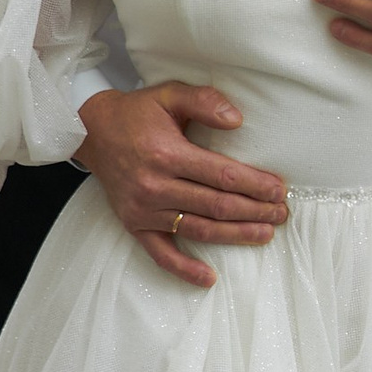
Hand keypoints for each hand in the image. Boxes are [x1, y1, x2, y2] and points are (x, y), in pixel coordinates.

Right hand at [77, 81, 288, 289]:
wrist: (90, 131)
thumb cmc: (136, 113)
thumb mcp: (169, 94)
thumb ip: (204, 101)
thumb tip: (237, 120)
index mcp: (167, 154)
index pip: (223, 175)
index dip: (255, 185)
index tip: (279, 190)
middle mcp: (155, 186)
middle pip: (217, 205)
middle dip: (255, 211)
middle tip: (281, 213)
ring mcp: (144, 210)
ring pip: (198, 229)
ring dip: (235, 235)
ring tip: (265, 234)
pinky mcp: (134, 225)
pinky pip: (161, 254)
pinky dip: (184, 269)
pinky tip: (209, 278)